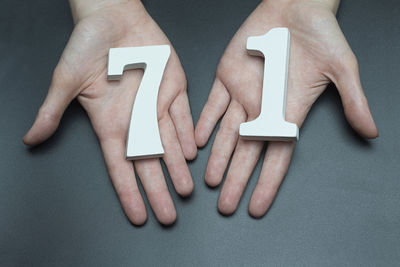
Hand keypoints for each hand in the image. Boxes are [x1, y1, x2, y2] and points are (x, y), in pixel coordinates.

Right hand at [23, 0, 196, 224]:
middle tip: (169, 216)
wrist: (112, 16)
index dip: (129, 192)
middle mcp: (136, 120)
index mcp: (111, 124)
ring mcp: (156, 105)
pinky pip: (183, 115)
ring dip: (178, 167)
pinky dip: (188, 133)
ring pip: (170, 144)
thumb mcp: (66, 80)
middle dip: (159, 190)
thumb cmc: (86, 45)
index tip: (139, 215)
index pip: (121, 167)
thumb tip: (30, 138)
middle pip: (149, 163)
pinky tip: (192, 152)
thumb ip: (53, 111)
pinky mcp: (173, 88)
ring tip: (185, 190)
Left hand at [195, 0, 377, 216]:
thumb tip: (371, 131)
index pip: (277, 156)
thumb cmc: (321, 34)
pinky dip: (204, 122)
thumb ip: (353, 99)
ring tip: (209, 181)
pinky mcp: (227, 76)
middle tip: (225, 206)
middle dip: (236, 179)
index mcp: (289, 111)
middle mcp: (264, 109)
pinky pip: (212, 104)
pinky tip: (197, 142)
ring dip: (218, 157)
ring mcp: (243, 94)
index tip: (257, 206)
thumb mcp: (342, 67)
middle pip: (248, 152)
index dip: (267, 182)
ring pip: (227, 133)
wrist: (295, 5)